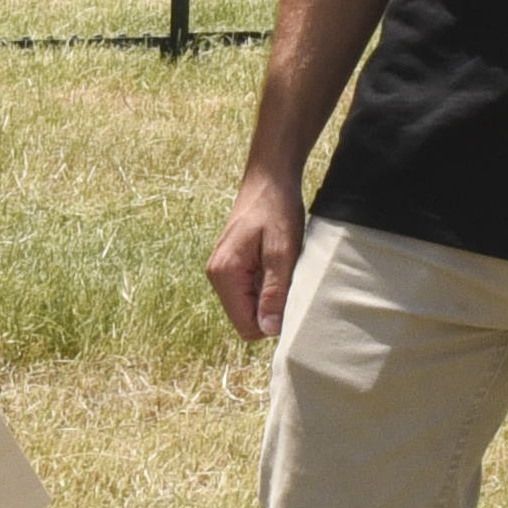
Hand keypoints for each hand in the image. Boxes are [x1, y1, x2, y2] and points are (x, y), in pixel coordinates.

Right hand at [202, 169, 309, 344]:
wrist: (269, 179)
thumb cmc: (276, 209)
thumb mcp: (282, 252)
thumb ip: (274, 292)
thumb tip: (270, 328)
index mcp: (224, 274)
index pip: (246, 326)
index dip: (272, 322)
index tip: (291, 300)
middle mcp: (217, 276)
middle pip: (246, 319)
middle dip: (271, 309)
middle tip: (290, 281)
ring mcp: (223, 271)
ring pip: (249, 306)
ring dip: (270, 297)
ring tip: (284, 270)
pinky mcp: (232, 266)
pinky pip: (250, 292)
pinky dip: (267, 286)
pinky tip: (278, 265)